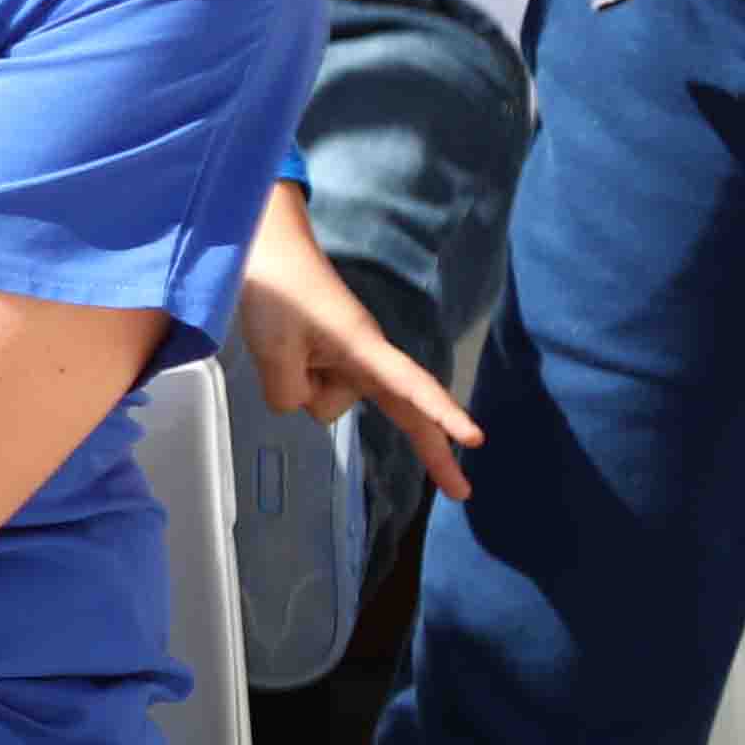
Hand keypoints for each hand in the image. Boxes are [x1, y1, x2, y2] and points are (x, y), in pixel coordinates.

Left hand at [237, 187, 479, 505]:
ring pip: (327, 402)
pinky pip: (316, 390)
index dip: (443, 414)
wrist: (269, 250)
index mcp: (367, 351)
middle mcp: (369, 360)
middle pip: (408, 412)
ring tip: (282, 343)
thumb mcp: (273, 349)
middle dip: (434, 451)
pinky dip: (296, 379)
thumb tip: (303, 407)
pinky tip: (284, 351)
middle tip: (462, 493)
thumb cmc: (278, 293)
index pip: (413, 388)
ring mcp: (352, 361)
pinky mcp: (333, 360)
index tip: (474, 439)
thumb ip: (289, 392)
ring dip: (301, 385)